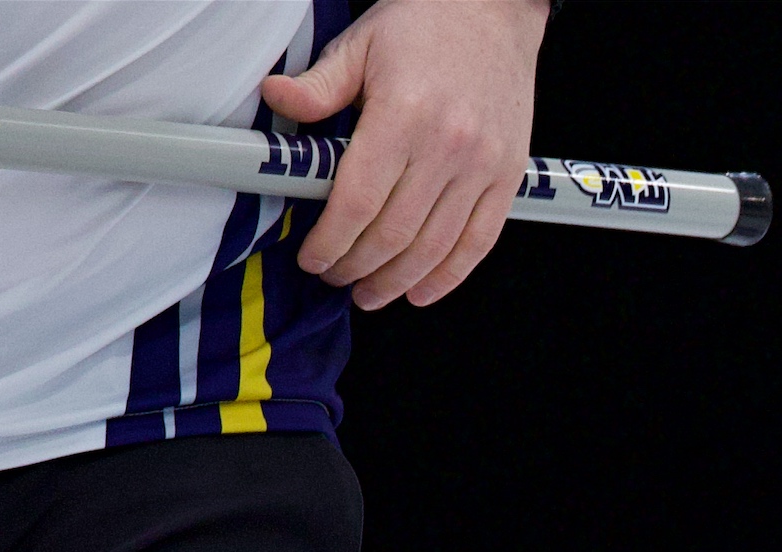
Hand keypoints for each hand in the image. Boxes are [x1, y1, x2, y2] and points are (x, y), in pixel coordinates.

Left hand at [260, 0, 549, 309]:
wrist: (493, 9)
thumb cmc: (425, 24)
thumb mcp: (360, 45)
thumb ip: (319, 85)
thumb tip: (274, 98)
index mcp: (403, 116)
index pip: (357, 201)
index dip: (330, 241)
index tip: (313, 258)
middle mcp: (447, 147)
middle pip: (394, 233)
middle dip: (358, 267)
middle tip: (336, 278)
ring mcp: (482, 166)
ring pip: (435, 247)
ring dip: (398, 280)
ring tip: (371, 293)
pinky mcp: (507, 176)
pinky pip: (479, 241)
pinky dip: (450, 275)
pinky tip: (421, 291)